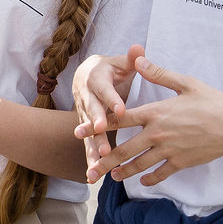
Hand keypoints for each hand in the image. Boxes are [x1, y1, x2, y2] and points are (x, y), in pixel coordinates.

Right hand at [72, 45, 144, 167]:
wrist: (84, 76)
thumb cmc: (109, 70)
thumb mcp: (119, 62)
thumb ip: (130, 58)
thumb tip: (138, 48)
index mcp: (96, 80)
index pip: (105, 90)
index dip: (111, 99)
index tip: (121, 109)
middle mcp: (86, 98)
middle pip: (91, 112)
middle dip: (96, 125)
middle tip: (103, 135)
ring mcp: (84, 114)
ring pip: (87, 132)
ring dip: (92, 147)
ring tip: (99, 162)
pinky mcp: (86, 128)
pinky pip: (88, 144)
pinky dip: (90, 159)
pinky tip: (92, 175)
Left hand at [88, 55, 222, 185]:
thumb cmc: (212, 102)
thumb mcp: (185, 83)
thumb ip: (159, 73)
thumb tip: (139, 59)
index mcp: (155, 112)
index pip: (120, 119)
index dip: (97, 125)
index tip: (79, 131)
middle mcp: (157, 133)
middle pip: (124, 149)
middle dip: (105, 160)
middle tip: (91, 168)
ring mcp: (169, 150)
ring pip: (140, 164)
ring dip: (124, 171)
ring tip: (112, 176)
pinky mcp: (181, 162)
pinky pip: (161, 173)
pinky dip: (150, 178)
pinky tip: (143, 181)